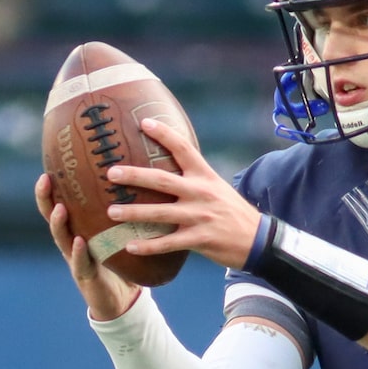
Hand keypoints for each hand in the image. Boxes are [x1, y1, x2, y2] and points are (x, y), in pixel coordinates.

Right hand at [36, 171, 141, 321]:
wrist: (122, 300)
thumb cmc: (122, 262)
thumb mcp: (120, 233)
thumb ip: (125, 210)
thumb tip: (143, 176)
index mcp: (78, 229)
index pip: (60, 203)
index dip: (52, 187)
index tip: (49, 165)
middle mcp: (71, 243)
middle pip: (52, 218)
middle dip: (46, 199)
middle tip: (45, 179)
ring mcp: (76, 260)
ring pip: (61, 240)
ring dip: (59, 224)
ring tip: (60, 208)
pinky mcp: (86, 278)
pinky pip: (81, 263)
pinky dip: (79, 253)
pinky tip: (79, 242)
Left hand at [98, 117, 264, 270]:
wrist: (257, 239)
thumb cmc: (231, 211)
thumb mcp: (216, 186)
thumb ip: (193, 177)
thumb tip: (168, 167)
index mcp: (204, 175)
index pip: (183, 148)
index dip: (164, 134)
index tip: (143, 122)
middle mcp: (200, 192)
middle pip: (162, 180)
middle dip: (135, 176)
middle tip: (111, 173)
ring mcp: (199, 216)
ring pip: (160, 213)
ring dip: (133, 212)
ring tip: (112, 211)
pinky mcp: (199, 239)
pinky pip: (167, 243)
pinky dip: (148, 246)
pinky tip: (130, 246)